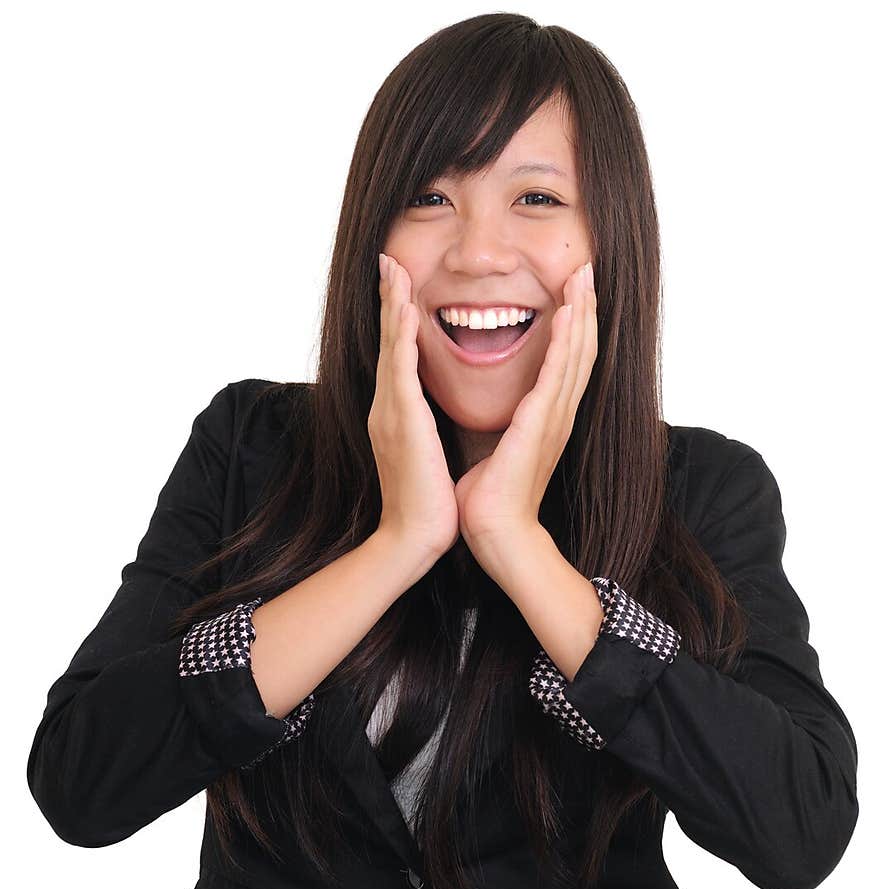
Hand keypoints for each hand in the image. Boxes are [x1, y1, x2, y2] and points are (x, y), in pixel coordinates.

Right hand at [369, 252, 459, 562]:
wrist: (415, 537)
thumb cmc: (428, 502)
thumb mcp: (427, 452)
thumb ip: (425, 427)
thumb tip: (430, 413)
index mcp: (399, 413)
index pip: (399, 355)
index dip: (397, 318)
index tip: (401, 284)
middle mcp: (389, 407)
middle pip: (388, 342)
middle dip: (388, 299)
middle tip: (389, 260)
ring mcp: (391, 414)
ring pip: (391, 348)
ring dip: (392, 307)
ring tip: (394, 270)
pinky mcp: (403, 423)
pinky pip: (402, 371)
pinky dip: (401, 339)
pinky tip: (404, 313)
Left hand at [454, 262, 597, 553]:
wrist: (495, 533)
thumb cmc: (491, 498)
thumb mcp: (499, 448)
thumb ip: (505, 424)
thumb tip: (498, 409)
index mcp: (547, 418)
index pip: (566, 361)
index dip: (573, 324)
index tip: (572, 289)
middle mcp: (558, 414)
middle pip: (581, 349)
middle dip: (585, 308)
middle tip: (587, 268)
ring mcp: (554, 419)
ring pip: (576, 354)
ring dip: (582, 312)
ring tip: (584, 276)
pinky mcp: (541, 425)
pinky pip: (557, 374)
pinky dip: (566, 341)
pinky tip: (569, 312)